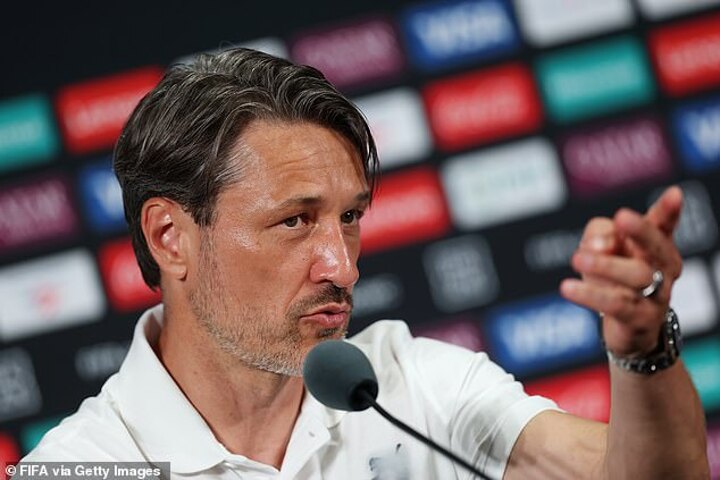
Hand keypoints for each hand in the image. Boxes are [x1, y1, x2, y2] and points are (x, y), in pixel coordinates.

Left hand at [560, 186, 683, 356]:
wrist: (629, 330)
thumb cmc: (614, 278)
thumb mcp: (602, 247)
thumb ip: (601, 234)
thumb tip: (601, 244)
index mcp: (656, 246)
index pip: (663, 225)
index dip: (669, 210)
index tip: (674, 193)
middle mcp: (663, 269)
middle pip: (656, 246)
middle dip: (641, 230)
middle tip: (622, 216)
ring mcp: (656, 296)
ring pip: (636, 275)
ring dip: (605, 265)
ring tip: (578, 259)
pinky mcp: (640, 320)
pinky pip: (616, 305)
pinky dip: (590, 295)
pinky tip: (567, 288)